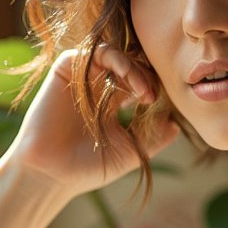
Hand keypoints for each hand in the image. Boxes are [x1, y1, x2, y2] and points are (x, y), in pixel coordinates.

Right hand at [0, 45, 178, 197]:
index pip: (141, 81)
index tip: (163, 106)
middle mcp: (98, 87)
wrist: (51, 174)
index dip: (156, 87)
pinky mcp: (66, 70)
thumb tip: (177, 123)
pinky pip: (96, 53)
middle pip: (132, 64)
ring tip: (145, 92)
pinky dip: (118, 62)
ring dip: (136, 69)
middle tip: (154, 97)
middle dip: (149, 76)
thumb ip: (154, 137)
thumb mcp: (131, 152)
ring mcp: (82, 78)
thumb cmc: (88, 168)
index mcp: (113, 103)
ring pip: (117, 55)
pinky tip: (128, 84)